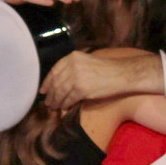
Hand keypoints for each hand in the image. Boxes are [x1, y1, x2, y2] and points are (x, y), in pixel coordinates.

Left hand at [44, 48, 163, 109]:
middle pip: (56, 82)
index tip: (43, 90)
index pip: (55, 70)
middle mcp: (73, 65)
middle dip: (51, 94)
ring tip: (54, 107)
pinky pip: (69, 99)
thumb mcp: (87, 61)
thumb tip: (61, 83)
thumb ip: (73, 68)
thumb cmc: (108, 69)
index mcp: (73, 57)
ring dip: (56, 101)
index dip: (47, 82)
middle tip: (48, 102)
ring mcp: (77, 77)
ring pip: (60, 92)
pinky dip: (65, 105)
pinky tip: (64, 108)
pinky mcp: (82, 89)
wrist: (122, 74)